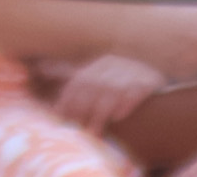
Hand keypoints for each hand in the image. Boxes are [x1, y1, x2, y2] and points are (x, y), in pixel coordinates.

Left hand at [48, 52, 167, 134]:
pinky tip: (118, 117)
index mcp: (99, 64)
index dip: (67, 98)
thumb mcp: (100, 71)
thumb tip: (44, 75)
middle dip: (81, 109)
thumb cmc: (121, 75)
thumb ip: (77, 76)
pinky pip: (134, 93)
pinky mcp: (146, 82)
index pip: (79, 80)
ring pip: (111, 94)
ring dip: (100, 114)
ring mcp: (130, 73)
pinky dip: (125, 105)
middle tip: (76, 129)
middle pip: (93, 88)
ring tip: (94, 132)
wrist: (151, 69)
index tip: (59, 116)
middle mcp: (112, 67)